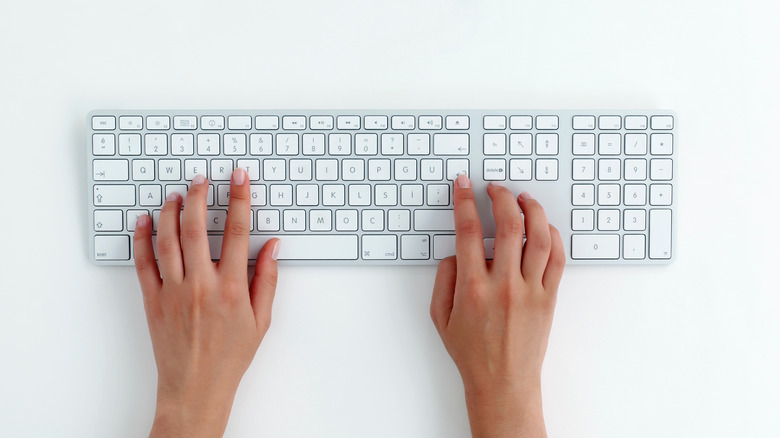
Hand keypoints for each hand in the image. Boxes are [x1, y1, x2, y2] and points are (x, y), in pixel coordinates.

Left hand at [133, 169, 279, 437]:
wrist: (196, 387)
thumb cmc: (230, 356)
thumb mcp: (262, 319)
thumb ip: (267, 279)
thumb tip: (273, 246)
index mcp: (232, 289)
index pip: (239, 233)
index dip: (240, 200)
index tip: (239, 179)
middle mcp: (202, 285)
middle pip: (198, 229)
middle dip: (200, 197)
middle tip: (201, 179)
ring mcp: (174, 292)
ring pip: (169, 240)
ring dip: (172, 212)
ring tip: (177, 194)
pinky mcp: (153, 301)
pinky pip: (144, 263)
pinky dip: (142, 239)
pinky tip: (144, 221)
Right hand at [430, 175, 564, 437]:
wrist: (503, 383)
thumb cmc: (472, 353)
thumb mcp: (440, 317)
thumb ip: (444, 279)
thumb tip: (457, 252)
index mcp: (473, 289)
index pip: (469, 231)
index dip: (465, 201)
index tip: (464, 185)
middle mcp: (504, 286)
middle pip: (509, 225)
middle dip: (501, 196)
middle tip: (495, 187)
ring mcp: (530, 291)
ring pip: (540, 237)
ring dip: (532, 209)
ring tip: (523, 198)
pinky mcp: (549, 298)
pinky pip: (557, 259)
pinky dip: (553, 236)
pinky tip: (544, 227)